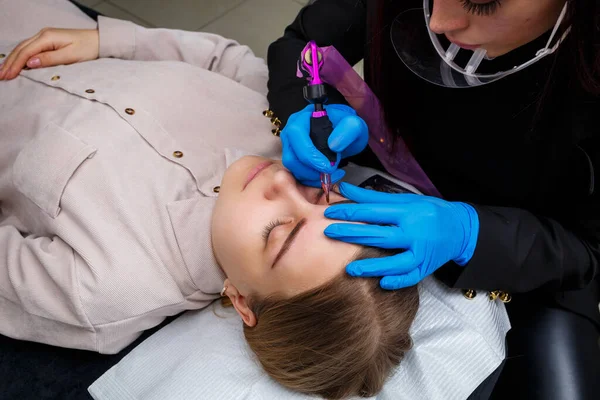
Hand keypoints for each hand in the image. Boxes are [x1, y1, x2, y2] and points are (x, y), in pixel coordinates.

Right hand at [0, 28, 98, 79]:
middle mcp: (43, 34)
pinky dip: (20, 56)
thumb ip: (50, 59)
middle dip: (9, 63)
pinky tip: (15, 63)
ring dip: (12, 60)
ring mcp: (44, 36)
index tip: (7, 76)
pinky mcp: (48, 40)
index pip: (26, 52)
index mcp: (47, 37)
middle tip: (0, 76)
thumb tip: (29, 63)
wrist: (99, 40)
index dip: (15, 65)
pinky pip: (29, 48)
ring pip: (23, 48)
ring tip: (3, 71)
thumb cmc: (88, 48)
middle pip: (21, 49)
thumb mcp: (70, 56)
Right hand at [281, 104, 367, 186]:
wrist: (345, 134)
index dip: (310, 155)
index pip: (296, 135)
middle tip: (331, 172)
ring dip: (312, 176)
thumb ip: (349, 129)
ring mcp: (290, 147)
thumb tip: (333, 144)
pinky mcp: (293, 159)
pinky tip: (326, 176)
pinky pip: (297, 174)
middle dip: (311, 170)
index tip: (327, 167)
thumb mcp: (355, 124)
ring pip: (293, 168)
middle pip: (291, 157)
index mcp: (302, 119)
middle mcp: (291, 132)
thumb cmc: (347, 128)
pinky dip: (312, 179)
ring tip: (332, 173)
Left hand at [323, 182, 479, 288]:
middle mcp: (415, 232)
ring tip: (350, 269)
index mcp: (408, 212)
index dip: (351, 212)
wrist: (460, 229)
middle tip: (329, 233)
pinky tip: (381, 282)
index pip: (375, 211)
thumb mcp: (404, 200)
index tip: (330, 212)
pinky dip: (398, 280)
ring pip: (395, 262)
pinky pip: (411, 277)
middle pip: (380, 235)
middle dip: (353, 234)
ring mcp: (422, 252)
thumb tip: (344, 188)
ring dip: (373, 266)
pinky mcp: (426, 267)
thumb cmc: (427, 212)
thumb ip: (372, 197)